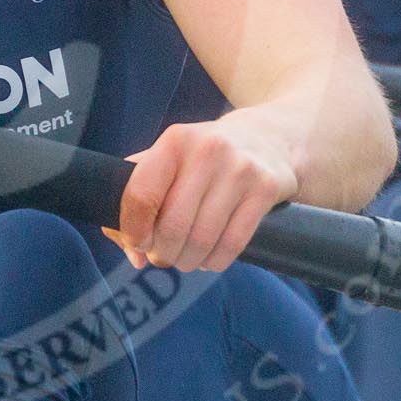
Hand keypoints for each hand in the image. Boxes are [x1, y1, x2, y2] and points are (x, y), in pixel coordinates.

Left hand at [105, 115, 298, 272]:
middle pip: (173, 226)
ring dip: (187, 261)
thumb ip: (139, 201)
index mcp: (174, 141)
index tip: (138, 242)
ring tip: (184, 257)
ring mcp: (240, 170)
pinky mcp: (265, 189)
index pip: (141, 195)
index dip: (133, 229)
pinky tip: (208, 257)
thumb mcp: (168, 161)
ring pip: (202, 241)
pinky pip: (232, 245)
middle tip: (162, 255)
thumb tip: (133, 254)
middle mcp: (208, 151)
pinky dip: (213, 262)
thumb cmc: (203, 158)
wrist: (266, 139)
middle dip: (162, 252)